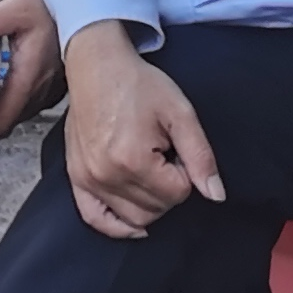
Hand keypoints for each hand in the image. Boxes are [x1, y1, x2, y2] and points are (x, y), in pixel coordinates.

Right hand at [57, 20, 223, 238]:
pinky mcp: (76, 177)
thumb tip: (215, 195)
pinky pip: (95, 218)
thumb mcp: (180, 113)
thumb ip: (200, 156)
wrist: (97, 65)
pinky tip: (132, 223)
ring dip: (150, 202)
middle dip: (169, 188)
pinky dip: (116, 226)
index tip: (176, 148)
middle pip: (156, 209)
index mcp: (133, 159)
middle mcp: (106, 175)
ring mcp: (88, 179)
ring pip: (132, 218)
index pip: (177, 193)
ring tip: (148, 170)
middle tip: (164, 156)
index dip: (186, 172)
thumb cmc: (138, 84)